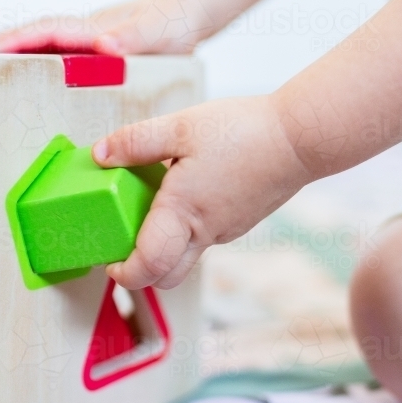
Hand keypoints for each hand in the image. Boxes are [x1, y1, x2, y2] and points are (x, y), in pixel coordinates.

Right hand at [0, 0, 214, 54]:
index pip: (46, 33)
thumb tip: (102, 45)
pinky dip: (30, 62)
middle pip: (32, 37)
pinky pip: (52, 57)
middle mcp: (80, 32)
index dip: (16, 41)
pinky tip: (16, 77)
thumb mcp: (157, 31)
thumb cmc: (170, 23)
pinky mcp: (88, 54)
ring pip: (38, 46)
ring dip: (8, 53)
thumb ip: (132, 37)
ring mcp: (81, 42)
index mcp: (91, 28)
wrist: (184, 15)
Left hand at [93, 95, 309, 289]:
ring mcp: (226, 231)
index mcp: (183, 212)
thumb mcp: (181, 126)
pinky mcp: (240, 221)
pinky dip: (188, 226)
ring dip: (165, 243)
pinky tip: (188, 189)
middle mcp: (205, 231)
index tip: (109, 262)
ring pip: (187, 255)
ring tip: (154, 202)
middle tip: (122, 244)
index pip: (147, 267)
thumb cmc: (245, 132)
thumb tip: (100, 154)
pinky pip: (206, 235)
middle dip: (141, 270)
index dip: (123, 273)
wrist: (301, 138)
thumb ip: (136, 141)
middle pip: (166, 276)